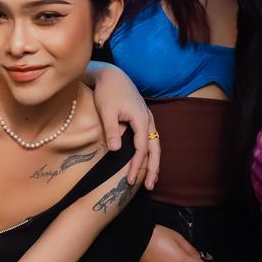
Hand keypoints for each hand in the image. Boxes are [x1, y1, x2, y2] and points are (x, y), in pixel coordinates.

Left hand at [91, 65, 159, 189]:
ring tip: (152, 179)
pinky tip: (147, 161)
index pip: (142, 148)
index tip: (130, 179)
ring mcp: (147, 118)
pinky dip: (151, 152)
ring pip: (155, 144)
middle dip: (153, 168)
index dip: (137, 165)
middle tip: (148, 186)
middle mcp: (148, 119)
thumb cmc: (107, 92)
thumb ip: (112, 130)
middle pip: (155, 148)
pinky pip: (151, 139)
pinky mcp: (143, 118)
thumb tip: (116, 150)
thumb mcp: (106, 111)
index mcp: (141, 118)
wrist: (111, 75)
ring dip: (154, 162)